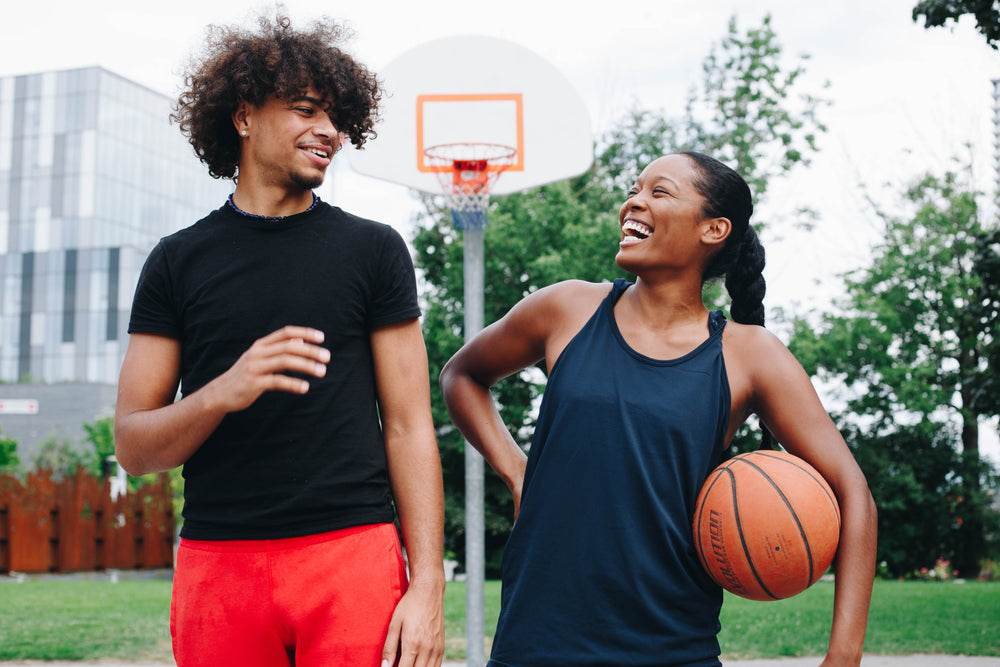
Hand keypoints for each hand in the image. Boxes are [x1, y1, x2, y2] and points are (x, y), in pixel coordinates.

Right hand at [203, 326, 328, 413]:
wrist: (220, 393)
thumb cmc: (245, 375)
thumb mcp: (260, 359)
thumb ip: (279, 350)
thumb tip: (301, 341)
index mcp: (260, 345)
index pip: (285, 332)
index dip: (304, 333)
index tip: (322, 338)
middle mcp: (257, 352)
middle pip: (289, 346)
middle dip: (310, 351)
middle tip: (327, 357)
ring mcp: (255, 367)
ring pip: (285, 361)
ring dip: (306, 366)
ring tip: (322, 371)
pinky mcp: (253, 383)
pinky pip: (277, 381)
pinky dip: (293, 383)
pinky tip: (305, 387)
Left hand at [381, 581, 444, 666]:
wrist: (429, 592)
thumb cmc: (409, 606)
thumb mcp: (394, 624)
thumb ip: (389, 648)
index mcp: (412, 643)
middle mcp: (427, 648)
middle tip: (399, 664)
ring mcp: (436, 648)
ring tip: (408, 664)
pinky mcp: (441, 647)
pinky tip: (418, 665)